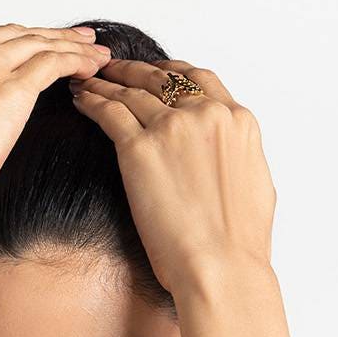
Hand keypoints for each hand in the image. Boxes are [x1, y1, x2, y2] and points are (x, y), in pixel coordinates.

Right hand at [0, 22, 112, 223]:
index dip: (8, 44)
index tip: (26, 48)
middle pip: (10, 34)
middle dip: (44, 37)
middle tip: (72, 39)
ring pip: (36, 42)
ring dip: (69, 44)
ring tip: (93, 51)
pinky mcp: (10, 88)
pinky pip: (52, 62)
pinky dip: (76, 59)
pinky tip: (92, 64)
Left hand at [68, 58, 276, 292]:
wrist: (222, 268)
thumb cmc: (239, 244)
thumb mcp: (255, 185)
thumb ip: (237, 156)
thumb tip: (229, 155)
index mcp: (237, 121)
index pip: (200, 80)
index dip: (173, 71)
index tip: (157, 72)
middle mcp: (205, 115)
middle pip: (162, 78)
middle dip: (134, 70)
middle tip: (113, 68)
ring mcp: (171, 128)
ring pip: (131, 91)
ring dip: (107, 82)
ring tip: (88, 78)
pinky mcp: (139, 149)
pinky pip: (109, 112)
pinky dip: (92, 101)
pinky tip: (81, 98)